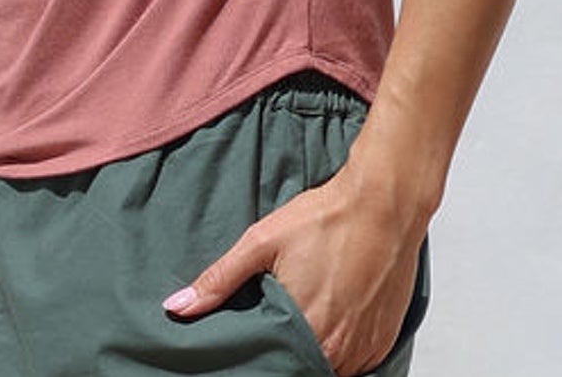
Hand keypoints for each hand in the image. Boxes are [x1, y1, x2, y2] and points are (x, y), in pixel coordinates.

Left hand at [162, 154, 424, 376]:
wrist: (383, 201)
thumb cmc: (327, 218)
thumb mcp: (264, 241)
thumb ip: (220, 279)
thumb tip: (177, 306)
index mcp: (305, 332)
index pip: (273, 368)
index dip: (261, 357)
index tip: (256, 341)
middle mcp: (339, 350)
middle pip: (301, 368)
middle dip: (286, 353)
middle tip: (279, 323)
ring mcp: (365, 349)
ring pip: (330, 369)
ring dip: (314, 352)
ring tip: (307, 316)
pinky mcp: (383, 341)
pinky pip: (356, 361)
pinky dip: (341, 347)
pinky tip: (332, 316)